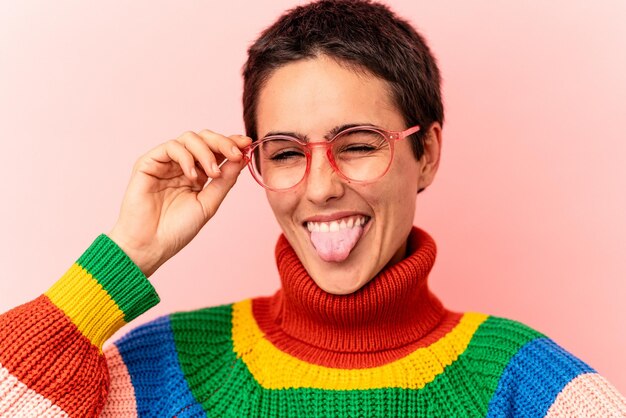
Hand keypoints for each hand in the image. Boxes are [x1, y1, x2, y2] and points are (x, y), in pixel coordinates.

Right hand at [108, 130, 251, 276]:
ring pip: (189, 138)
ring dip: (206, 152)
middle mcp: (182, 165)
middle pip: (204, 138)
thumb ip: (225, 180)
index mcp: (197, 174)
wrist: (150, 245)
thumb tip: (242, 158)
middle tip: (235, 154)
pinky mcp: (148, 163)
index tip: (247, 143)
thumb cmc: (177, 229)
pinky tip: (192, 176)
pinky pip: (171, 147)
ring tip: (213, 173)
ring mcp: (165, 163)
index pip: (215, 150)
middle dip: (222, 142)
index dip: (231, 143)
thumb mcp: (209, 203)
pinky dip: (186, 157)